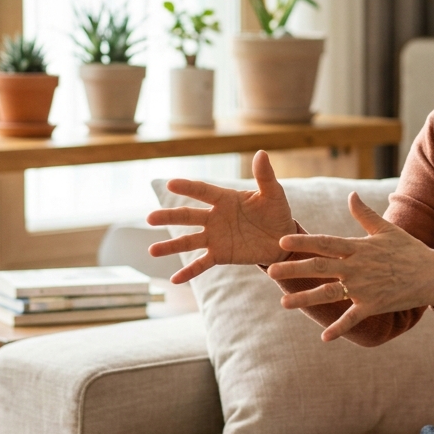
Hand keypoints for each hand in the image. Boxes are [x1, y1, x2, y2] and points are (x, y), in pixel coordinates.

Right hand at [146, 150, 294, 283]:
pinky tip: (175, 280)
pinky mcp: (221, 255)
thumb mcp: (274, 194)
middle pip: (188, 216)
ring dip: (170, 246)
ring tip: (152, 250)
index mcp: (225, 199)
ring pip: (189, 241)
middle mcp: (215, 217)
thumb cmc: (277, 213)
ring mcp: (215, 237)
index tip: (171, 183)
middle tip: (150, 218)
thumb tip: (261, 153)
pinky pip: (202, 263)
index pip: (203, 191)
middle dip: (169, 217)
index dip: (188, 187)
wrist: (284, 240)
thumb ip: (265, 176)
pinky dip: (189, 271)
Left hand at [266, 192, 433, 340]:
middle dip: (295, 269)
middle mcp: (358, 267)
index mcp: (359, 247)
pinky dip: (339, 328)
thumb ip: (365, 214)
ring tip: (284, 304)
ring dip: (306, 299)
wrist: (433, 274)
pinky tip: (324, 337)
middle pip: (320, 267)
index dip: (303, 242)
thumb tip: (351, 195)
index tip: (282, 241)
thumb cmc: (409, 250)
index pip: (325, 242)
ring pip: (330, 293)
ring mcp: (365, 288)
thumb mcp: (387, 229)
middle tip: (271, 272)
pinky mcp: (374, 305)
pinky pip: (353, 318)